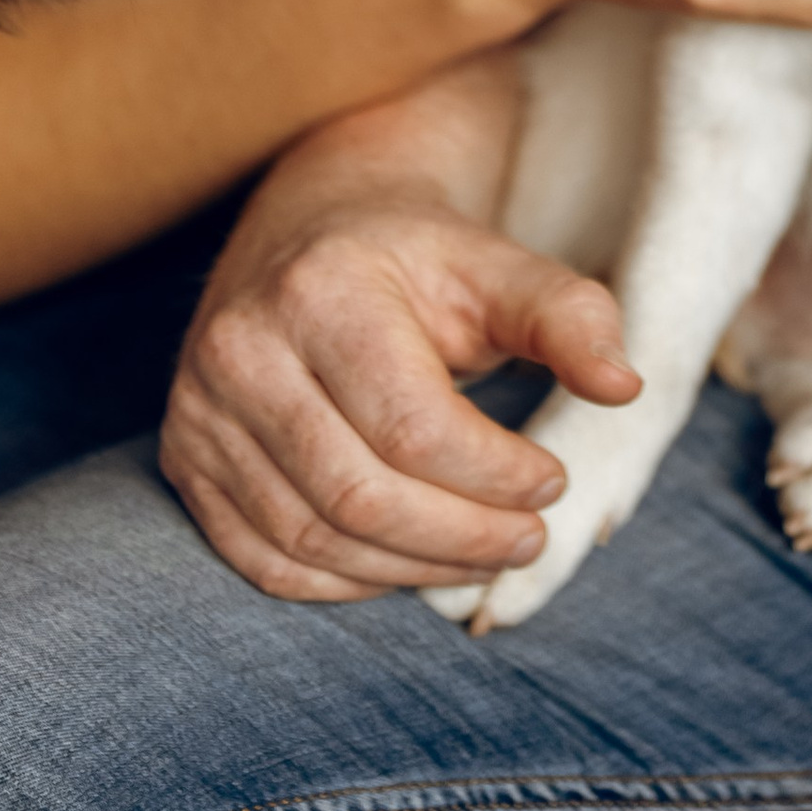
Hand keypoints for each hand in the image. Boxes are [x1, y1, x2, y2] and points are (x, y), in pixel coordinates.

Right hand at [161, 79, 642, 600]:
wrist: (311, 227)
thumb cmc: (419, 256)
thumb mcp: (499, 264)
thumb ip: (570, 317)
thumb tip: (626, 387)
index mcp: (321, 292)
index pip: (412, 427)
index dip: (494, 475)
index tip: (553, 481)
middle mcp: (240, 351)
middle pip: (357, 495)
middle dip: (459, 537)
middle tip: (528, 540)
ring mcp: (200, 411)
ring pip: (309, 538)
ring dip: (409, 568)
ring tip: (481, 555)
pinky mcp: (185, 458)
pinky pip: (260, 558)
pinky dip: (340, 583)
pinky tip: (406, 565)